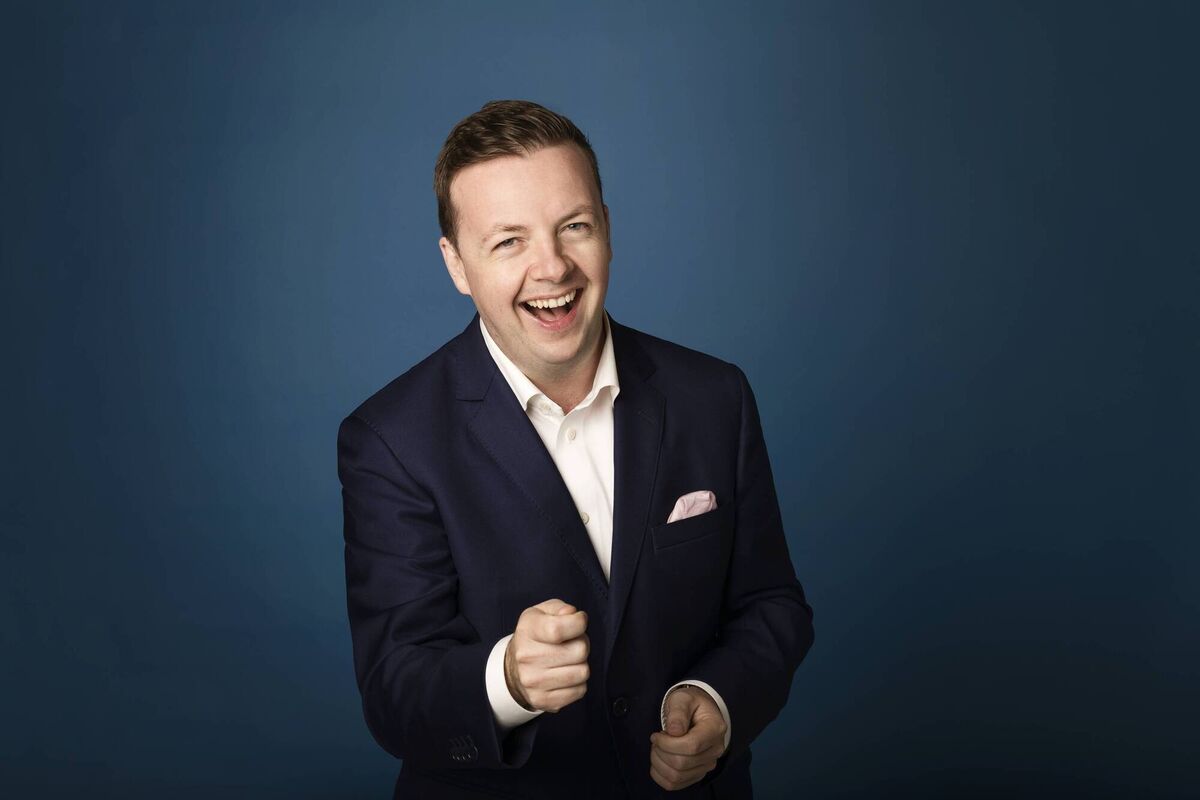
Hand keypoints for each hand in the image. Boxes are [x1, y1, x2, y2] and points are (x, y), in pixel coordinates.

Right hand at [503, 598, 589, 712]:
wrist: (514, 668)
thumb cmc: (535, 635)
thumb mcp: (542, 612)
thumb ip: (560, 608)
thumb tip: (572, 615)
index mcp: (527, 631)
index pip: (558, 629)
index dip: (578, 623)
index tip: (578, 622)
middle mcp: (527, 658)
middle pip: (579, 651)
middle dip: (582, 644)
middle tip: (571, 643)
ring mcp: (534, 682)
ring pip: (582, 672)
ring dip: (581, 664)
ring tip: (568, 659)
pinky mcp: (542, 701)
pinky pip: (580, 691)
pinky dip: (578, 682)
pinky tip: (565, 674)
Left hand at [649, 686, 726, 790]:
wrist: (698, 713)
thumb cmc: (690, 704)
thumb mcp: (682, 698)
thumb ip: (678, 712)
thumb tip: (674, 731)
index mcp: (715, 729)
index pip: (691, 746)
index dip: (668, 743)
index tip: (657, 734)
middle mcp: (715, 750)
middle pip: (682, 763)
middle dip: (660, 752)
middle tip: (656, 740)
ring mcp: (708, 764)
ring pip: (677, 776)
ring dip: (659, 763)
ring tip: (658, 748)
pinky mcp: (698, 773)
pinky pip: (675, 784)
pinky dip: (660, 775)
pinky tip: (659, 760)